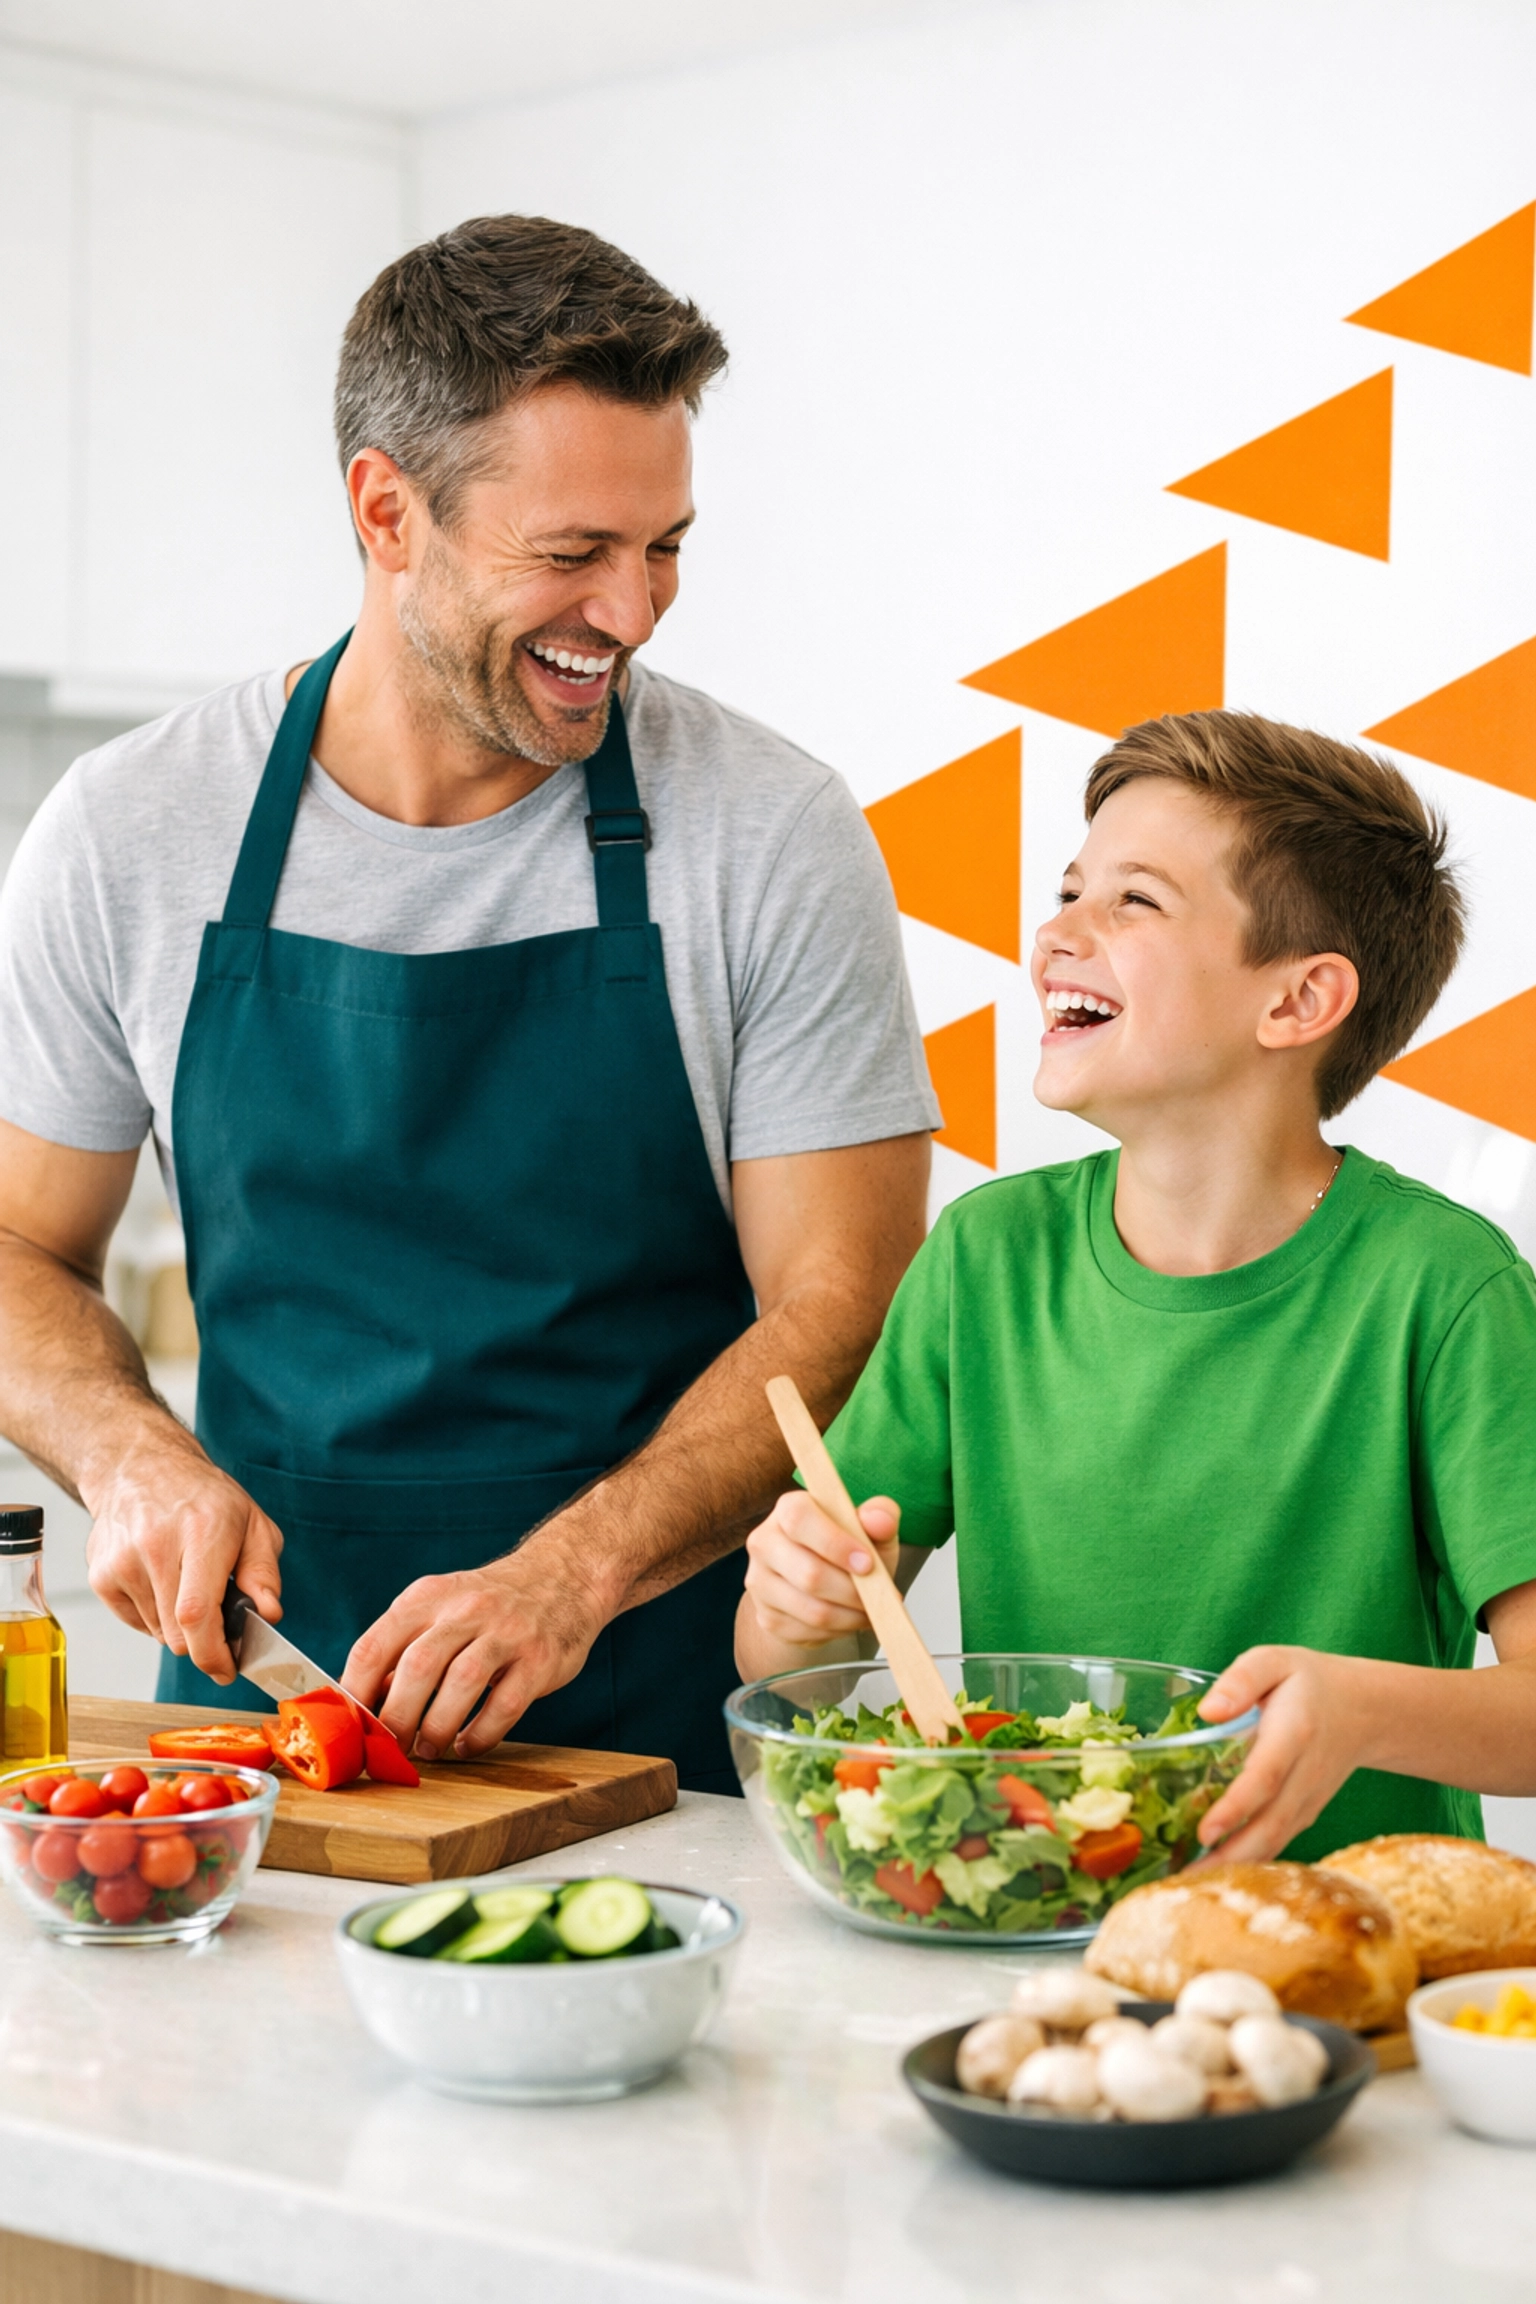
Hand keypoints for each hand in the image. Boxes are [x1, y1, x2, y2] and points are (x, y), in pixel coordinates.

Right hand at [84, 1427, 282, 1682]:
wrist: (141, 1468)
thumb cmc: (204, 1498)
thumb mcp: (252, 1523)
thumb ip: (264, 1572)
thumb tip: (268, 1614)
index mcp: (201, 1532)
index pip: (197, 1613)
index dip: (213, 1653)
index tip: (227, 1670)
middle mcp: (156, 1547)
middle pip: (177, 1634)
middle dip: (205, 1645)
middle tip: (221, 1627)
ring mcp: (122, 1562)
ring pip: (159, 1633)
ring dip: (180, 1627)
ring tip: (188, 1585)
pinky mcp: (101, 1576)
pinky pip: (136, 1623)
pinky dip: (155, 1617)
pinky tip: (163, 1582)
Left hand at [342, 1542, 607, 1761]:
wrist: (563, 1577)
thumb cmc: (486, 1606)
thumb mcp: (439, 1611)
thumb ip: (402, 1652)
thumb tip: (364, 1708)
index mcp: (427, 1597)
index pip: (374, 1646)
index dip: (355, 1694)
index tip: (352, 1729)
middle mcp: (465, 1609)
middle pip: (417, 1666)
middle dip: (397, 1718)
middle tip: (392, 1747)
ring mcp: (506, 1632)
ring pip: (463, 1682)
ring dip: (438, 1727)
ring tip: (429, 1749)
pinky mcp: (540, 1658)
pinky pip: (506, 1704)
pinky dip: (481, 1734)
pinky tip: (468, 1746)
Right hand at [743, 1490, 900, 1650]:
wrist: (821, 1586)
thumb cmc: (847, 1548)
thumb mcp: (870, 1529)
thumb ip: (880, 1517)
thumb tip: (881, 1520)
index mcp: (788, 1508)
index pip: (800, 1519)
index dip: (835, 1543)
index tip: (867, 1563)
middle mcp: (765, 1542)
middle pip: (809, 1574)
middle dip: (853, 1591)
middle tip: (879, 1595)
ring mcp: (760, 1582)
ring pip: (813, 1610)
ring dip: (850, 1616)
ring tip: (870, 1609)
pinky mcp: (767, 1617)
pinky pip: (809, 1632)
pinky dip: (839, 1630)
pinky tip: (849, 1618)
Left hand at [1194, 1645, 1373, 1863]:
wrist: (1362, 1709)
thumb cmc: (1306, 1681)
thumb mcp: (1274, 1661)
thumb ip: (1242, 1679)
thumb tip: (1208, 1711)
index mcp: (1294, 1733)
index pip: (1266, 1777)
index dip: (1236, 1807)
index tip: (1205, 1831)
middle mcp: (1306, 1774)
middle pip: (1271, 1823)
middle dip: (1232, 1854)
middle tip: (1188, 1875)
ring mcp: (1309, 1798)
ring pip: (1276, 1840)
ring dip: (1237, 1866)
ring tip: (1192, 1883)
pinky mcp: (1306, 1812)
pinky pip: (1280, 1841)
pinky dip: (1252, 1861)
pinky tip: (1217, 1872)